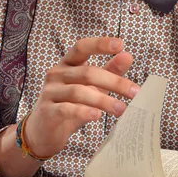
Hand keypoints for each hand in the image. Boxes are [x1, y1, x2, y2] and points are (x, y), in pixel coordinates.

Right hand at [24, 37, 137, 157]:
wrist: (42, 132)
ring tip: (122, 109)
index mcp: (67, 63)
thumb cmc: (70, 105)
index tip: (120, 44)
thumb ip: (108, 71)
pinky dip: (83, 112)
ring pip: (79, 92)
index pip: (82, 47)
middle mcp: (56, 74)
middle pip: (87, 72)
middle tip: (135, 92)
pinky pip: (66, 109)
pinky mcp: (47, 111)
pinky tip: (97, 116)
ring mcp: (50, 92)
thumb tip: (128, 56)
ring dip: (103, 100)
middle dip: (114, 82)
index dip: (100, 44)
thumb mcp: (91, 87)